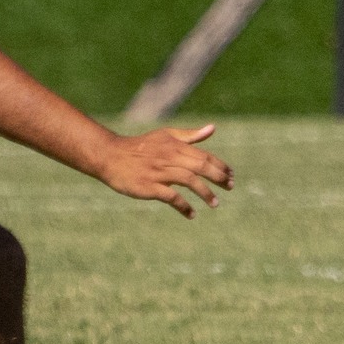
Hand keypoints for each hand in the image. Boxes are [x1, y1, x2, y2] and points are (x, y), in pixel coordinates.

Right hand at [96, 124, 232, 217]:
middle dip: (218, 177)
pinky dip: (183, 206)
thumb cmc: (141, 147)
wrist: (111, 156)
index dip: (220, 165)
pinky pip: (171, 197)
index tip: (231, 175)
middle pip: (200, 166)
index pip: (204, 155)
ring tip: (215, 203)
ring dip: (205, 193)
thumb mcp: (166, 136)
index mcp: (174, 145)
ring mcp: (159, 172)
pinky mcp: (149, 186)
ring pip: (189, 181)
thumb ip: (190, 135)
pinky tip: (191, 214)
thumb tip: (213, 129)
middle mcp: (169, 157)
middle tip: (230, 187)